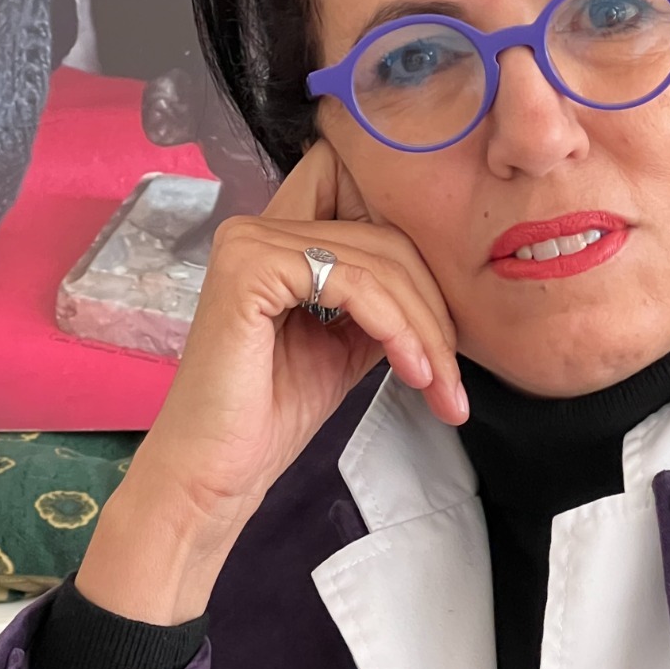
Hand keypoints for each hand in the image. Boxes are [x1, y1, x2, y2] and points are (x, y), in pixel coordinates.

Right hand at [134, 138, 468, 537]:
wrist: (216, 473)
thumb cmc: (272, 415)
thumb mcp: (348, 342)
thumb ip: (384, 301)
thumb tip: (446, 285)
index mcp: (279, 238)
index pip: (365, 195)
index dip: (415, 241)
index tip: (446, 319)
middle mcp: (259, 226)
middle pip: (386, 236)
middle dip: (435, 307)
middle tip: (453, 374)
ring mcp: (251, 241)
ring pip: (380, 261)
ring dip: (425, 328)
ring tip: (441, 384)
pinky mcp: (250, 266)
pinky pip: (354, 281)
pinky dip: (396, 327)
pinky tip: (412, 370)